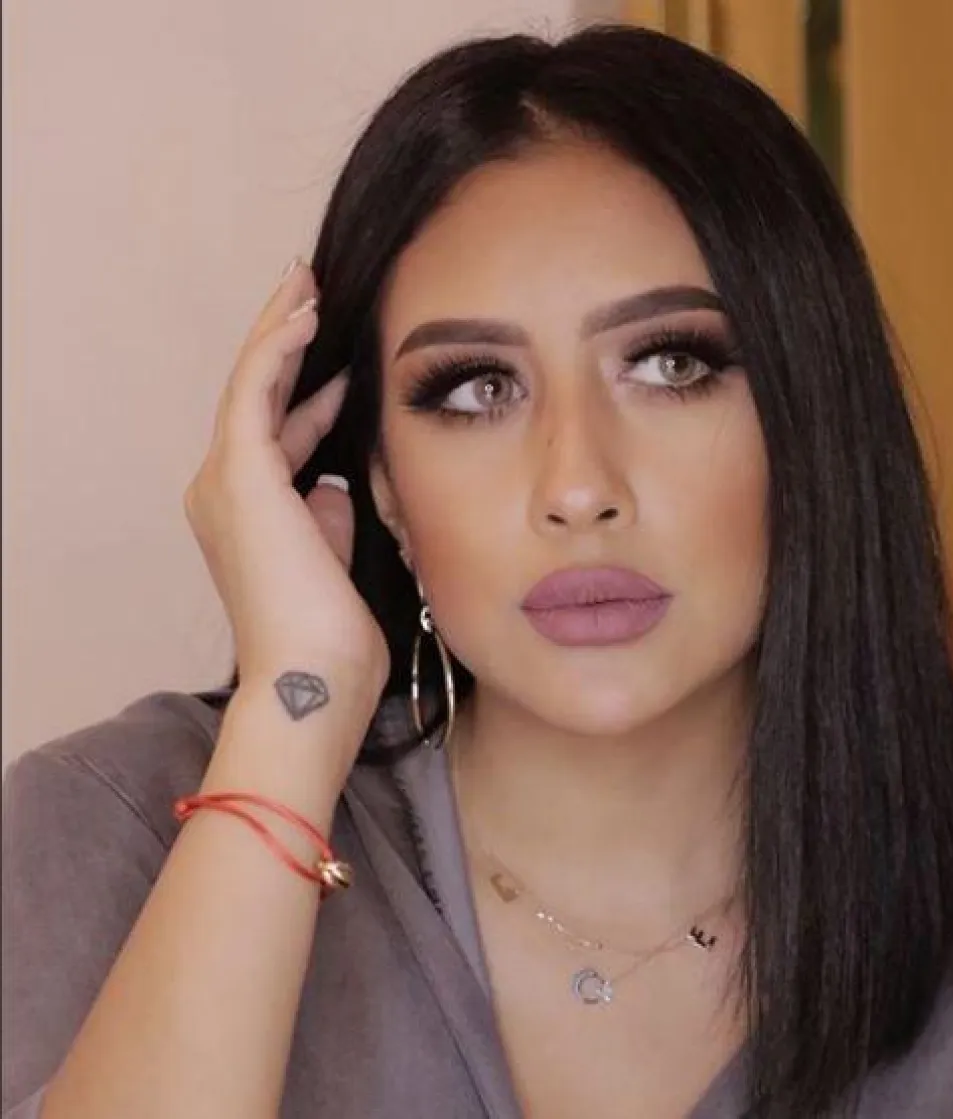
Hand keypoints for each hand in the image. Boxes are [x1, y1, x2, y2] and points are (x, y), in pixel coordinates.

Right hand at [185, 261, 388, 715]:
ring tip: (307, 282)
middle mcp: (224, 489)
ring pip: (251, 383)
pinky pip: (256, 392)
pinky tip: (307, 314)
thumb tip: (336, 482)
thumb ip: (330, 512)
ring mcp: (226, 481)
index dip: (307, 386)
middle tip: (309, 287)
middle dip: (285, 339)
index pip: (278, 430)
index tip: (338, 350)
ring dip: (280, 328)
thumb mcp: (338, 553)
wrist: (317, 675)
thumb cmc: (336, 631)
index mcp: (250, 510)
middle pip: (255, 394)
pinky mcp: (241, 476)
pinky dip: (280, 348)